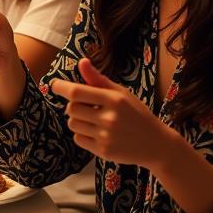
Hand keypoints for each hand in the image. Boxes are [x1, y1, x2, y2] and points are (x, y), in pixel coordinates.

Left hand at [50, 59, 175, 167]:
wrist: (156, 144)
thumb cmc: (136, 114)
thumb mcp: (121, 93)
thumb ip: (98, 80)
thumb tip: (82, 62)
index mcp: (114, 100)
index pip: (77, 92)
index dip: (61, 88)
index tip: (55, 85)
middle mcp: (109, 118)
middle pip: (71, 108)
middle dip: (74, 106)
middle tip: (86, 107)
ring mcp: (106, 136)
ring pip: (72, 124)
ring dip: (77, 120)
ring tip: (94, 120)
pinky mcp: (103, 151)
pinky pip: (78, 139)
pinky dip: (82, 135)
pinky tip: (97, 133)